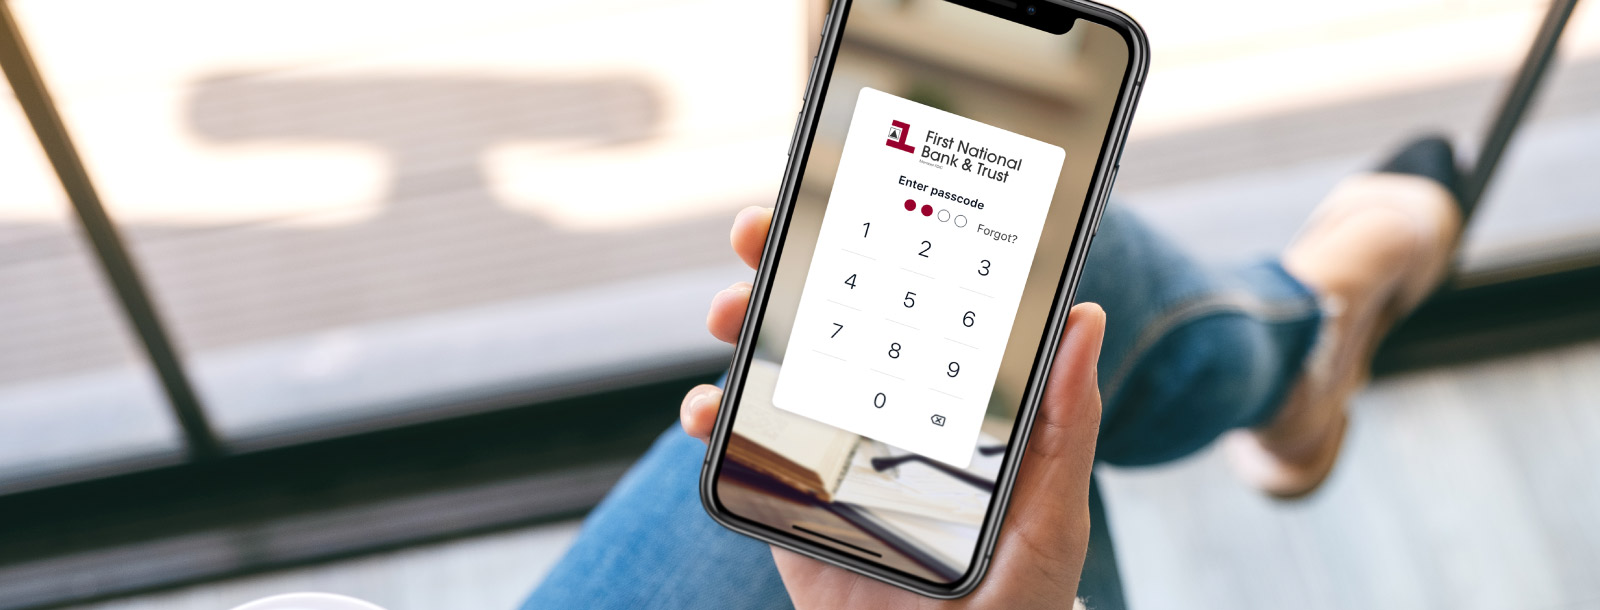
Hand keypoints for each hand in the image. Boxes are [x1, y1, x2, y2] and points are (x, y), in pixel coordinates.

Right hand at [681, 206, 1105, 608]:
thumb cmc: (1017, 593)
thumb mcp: (1051, 508)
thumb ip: (1064, 421)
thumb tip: (1085, 316)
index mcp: (940, 400)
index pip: (902, 306)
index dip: (867, 247)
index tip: (839, 192)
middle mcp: (877, 414)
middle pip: (821, 322)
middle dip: (780, 268)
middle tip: (756, 234)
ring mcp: (826, 455)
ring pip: (770, 372)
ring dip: (738, 330)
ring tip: (726, 314)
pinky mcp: (785, 503)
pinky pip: (737, 453)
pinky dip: (713, 420)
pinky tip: (708, 408)